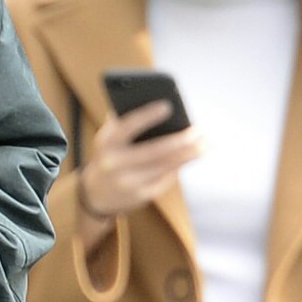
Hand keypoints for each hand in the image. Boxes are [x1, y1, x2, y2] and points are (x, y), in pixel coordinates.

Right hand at [79, 100, 202, 221]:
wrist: (96, 193)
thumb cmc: (110, 155)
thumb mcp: (109, 138)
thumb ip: (126, 121)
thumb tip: (160, 107)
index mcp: (106, 142)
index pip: (127, 126)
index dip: (147, 115)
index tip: (168, 105)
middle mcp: (115, 163)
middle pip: (155, 150)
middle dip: (180, 141)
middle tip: (198, 131)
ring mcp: (128, 182)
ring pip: (165, 166)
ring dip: (188, 155)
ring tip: (204, 145)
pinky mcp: (141, 196)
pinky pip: (166, 178)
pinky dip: (179, 166)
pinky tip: (190, 158)